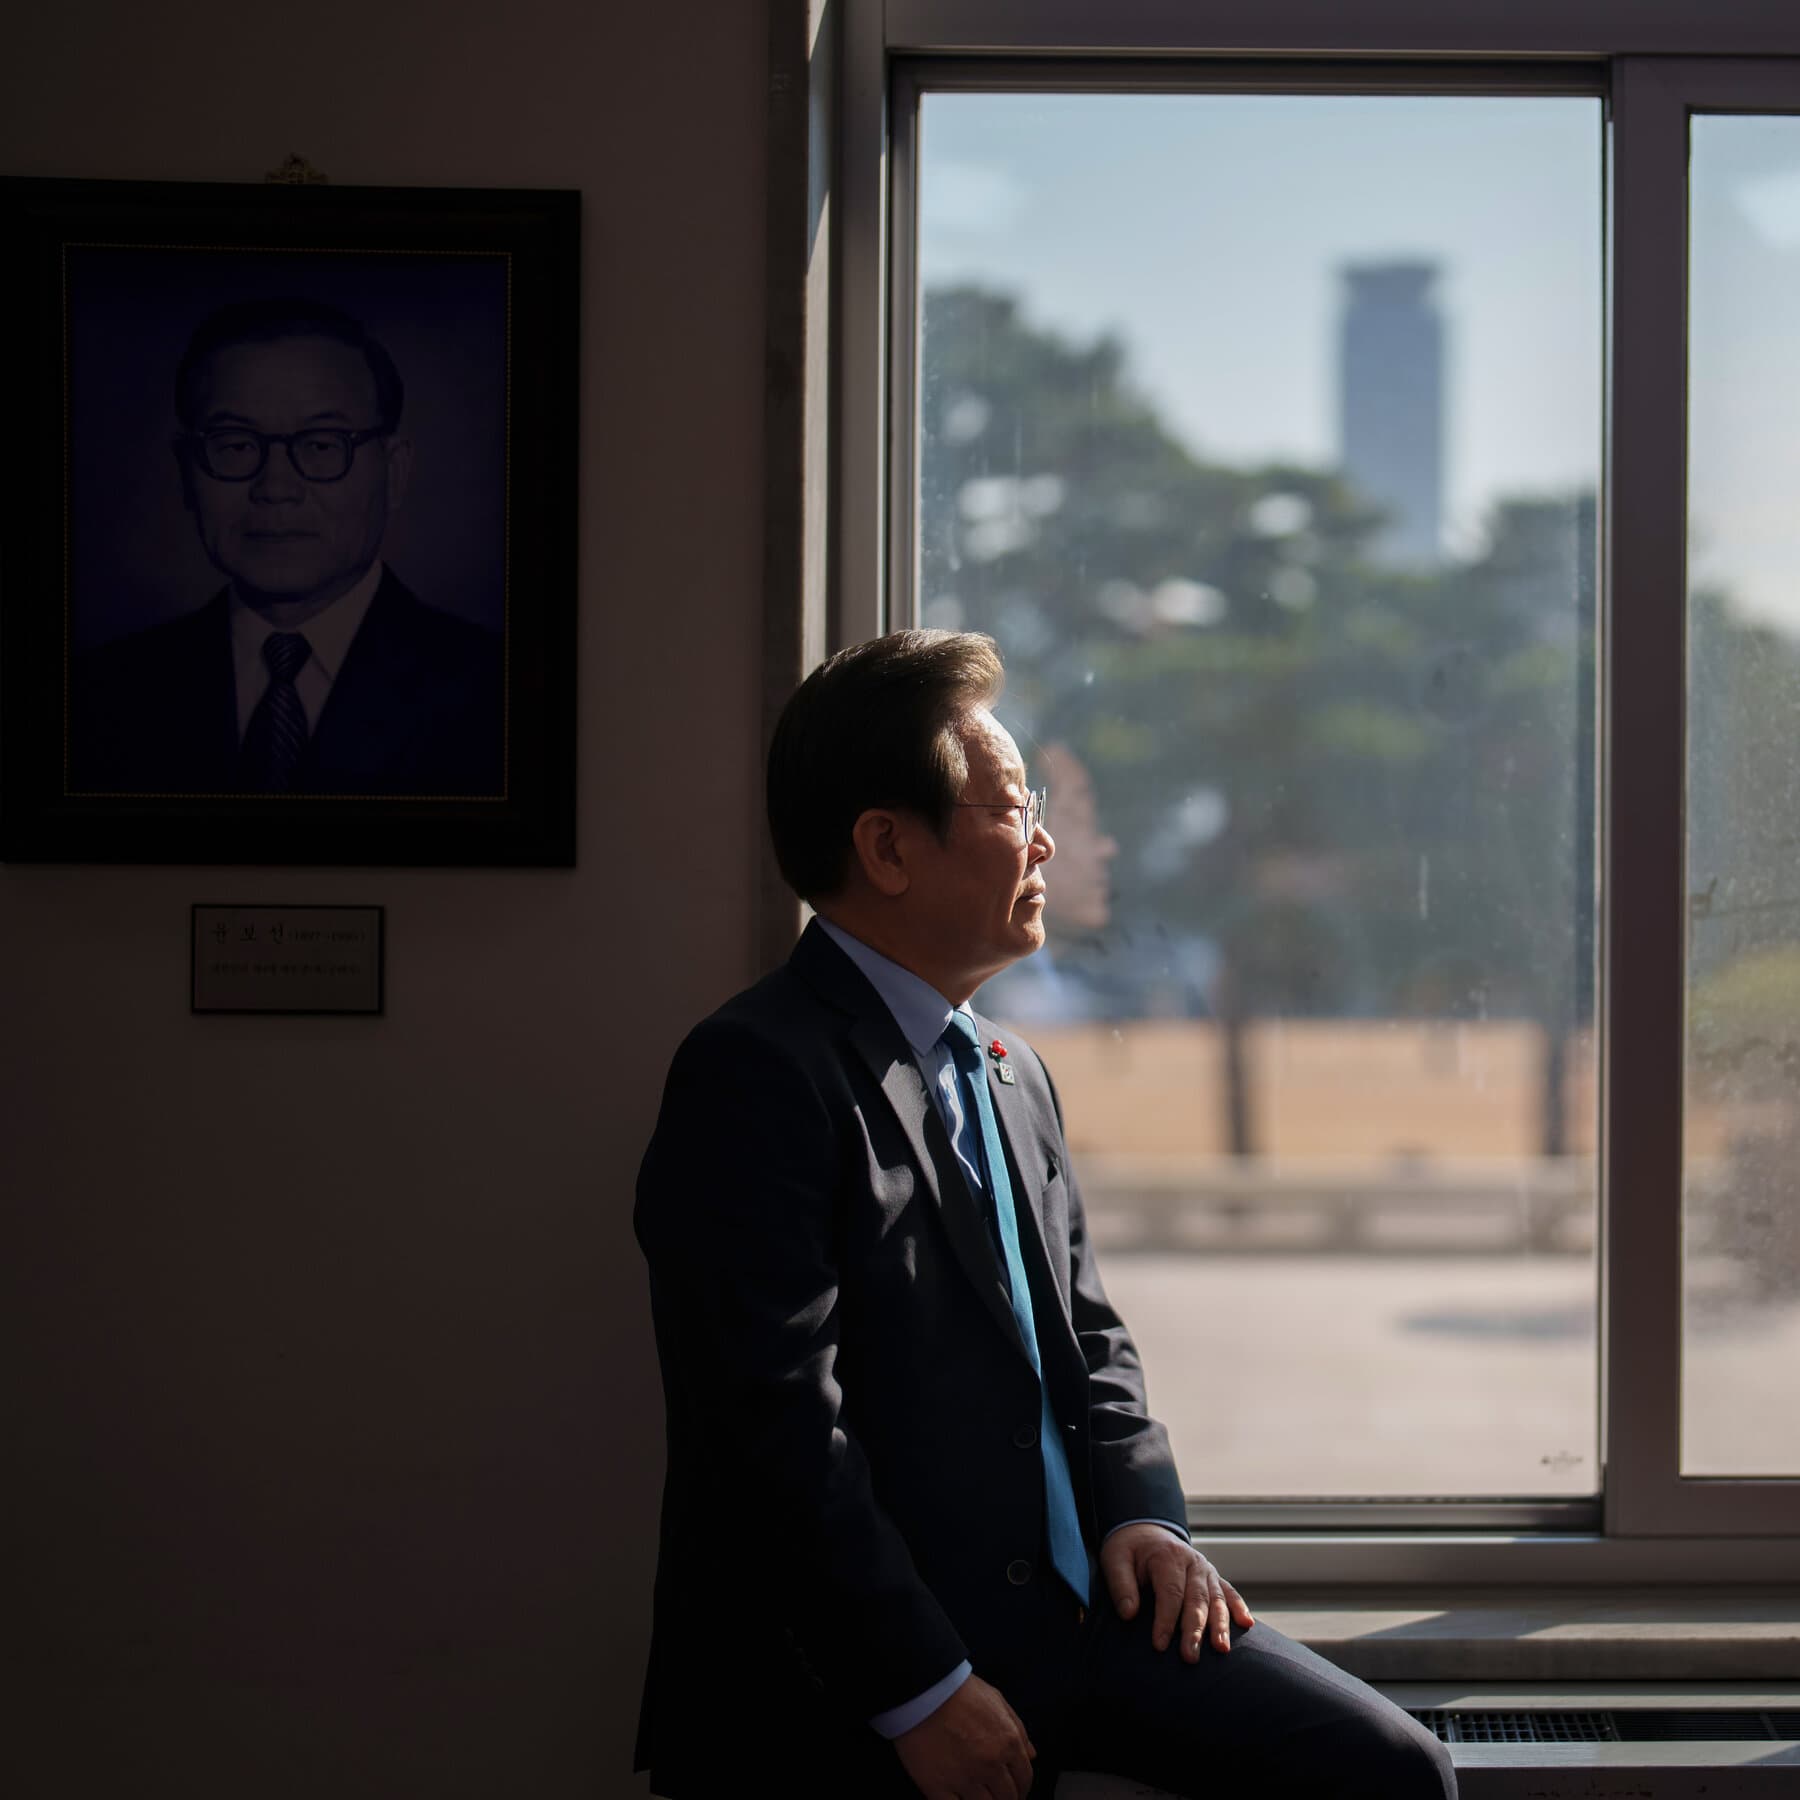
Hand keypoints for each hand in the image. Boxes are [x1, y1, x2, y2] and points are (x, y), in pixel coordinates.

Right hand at [893, 1672, 1036, 1798]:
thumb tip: (1031, 1754)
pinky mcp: (938, 1788)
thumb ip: (1018, 1729)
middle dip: (1006, 1799)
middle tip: (998, 1796)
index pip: (1024, 1778)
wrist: (922, 1688)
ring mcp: (965, 1779)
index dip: (1022, 1788)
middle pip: (1007, 1798)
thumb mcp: (996, 1700)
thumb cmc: (958, 1690)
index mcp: (1008, 1743)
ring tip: (979, 1798)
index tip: (1016, 1791)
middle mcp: (991, 1765)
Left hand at [1100, 1522, 1254, 1660]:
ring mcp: (1205, 1569)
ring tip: (1222, 1649)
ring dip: (1220, 1624)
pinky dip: (1238, 1606)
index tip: (1159, 1646)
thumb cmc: (1129, 1550)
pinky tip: (1247, 1624)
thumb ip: (1121, 1585)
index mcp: (1167, 1557)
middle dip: (1194, 1629)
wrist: (1146, 1531)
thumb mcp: (1115, 1559)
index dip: (1165, 1620)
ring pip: (1216, 1598)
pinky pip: (1229, 1591)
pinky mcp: (1213, 1577)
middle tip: (1190, 1656)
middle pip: (1196, 1599)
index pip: (1170, 1593)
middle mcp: (1191, 1562)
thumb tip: (1128, 1614)